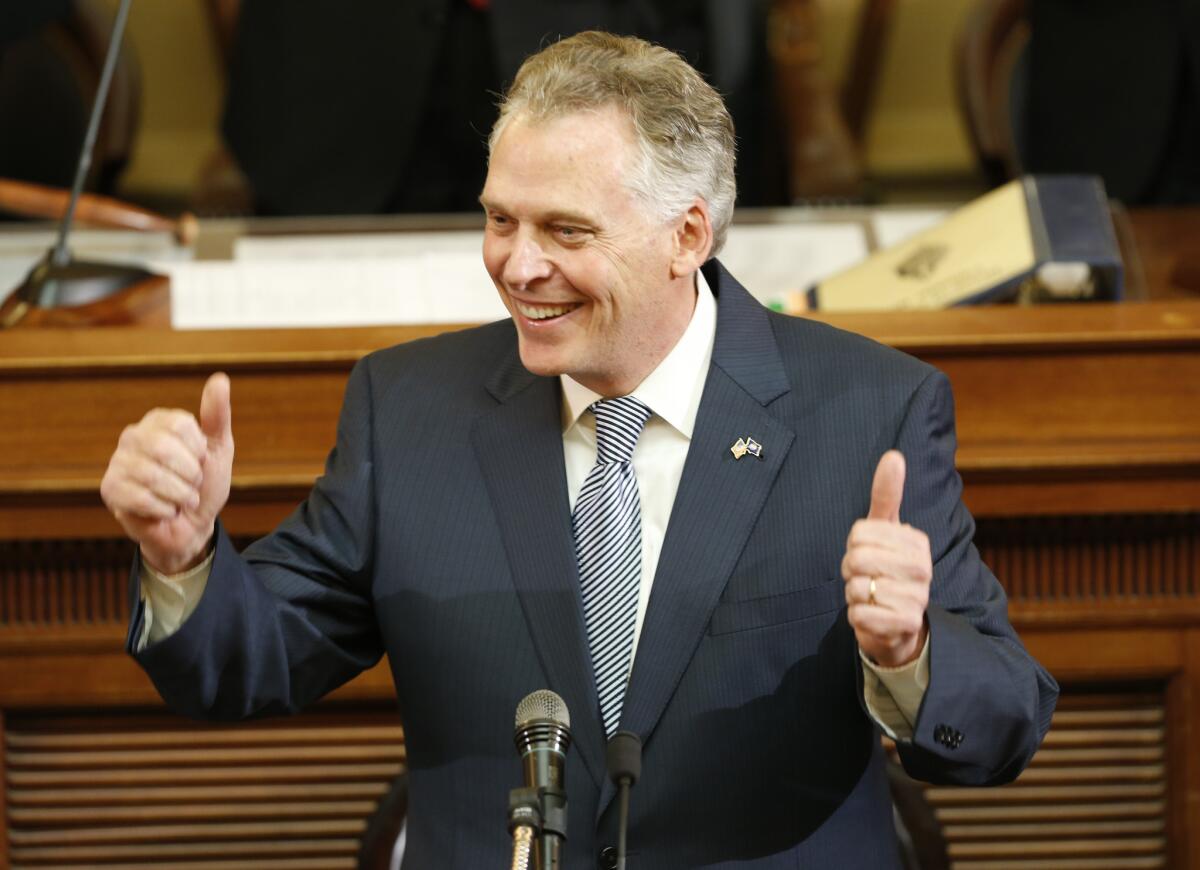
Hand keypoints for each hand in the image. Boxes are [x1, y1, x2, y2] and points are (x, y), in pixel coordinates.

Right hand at [100, 373, 233, 573]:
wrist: (192, 526)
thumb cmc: (204, 485)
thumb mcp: (218, 449)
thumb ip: (217, 416)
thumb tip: (220, 379)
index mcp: (159, 421)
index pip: (180, 424)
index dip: (198, 449)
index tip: (201, 460)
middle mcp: (134, 436)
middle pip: (164, 448)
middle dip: (189, 474)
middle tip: (192, 485)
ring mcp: (118, 462)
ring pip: (152, 475)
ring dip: (179, 495)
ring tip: (181, 500)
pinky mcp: (110, 489)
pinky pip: (141, 498)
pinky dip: (164, 509)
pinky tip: (164, 511)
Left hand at [842, 450, 931, 667]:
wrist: (900, 624)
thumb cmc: (887, 569)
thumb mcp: (886, 530)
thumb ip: (887, 494)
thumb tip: (894, 455)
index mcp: (917, 542)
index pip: (859, 533)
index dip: (853, 546)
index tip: (869, 554)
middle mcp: (922, 569)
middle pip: (857, 559)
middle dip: (851, 570)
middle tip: (866, 577)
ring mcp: (917, 598)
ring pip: (856, 588)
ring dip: (854, 594)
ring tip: (872, 596)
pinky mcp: (905, 625)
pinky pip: (860, 614)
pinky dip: (857, 616)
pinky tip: (873, 615)